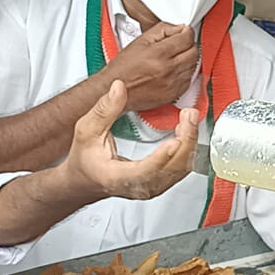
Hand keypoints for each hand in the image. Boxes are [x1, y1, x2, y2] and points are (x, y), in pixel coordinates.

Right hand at [60, 80, 196, 200]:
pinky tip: (186, 130)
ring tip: (189, 117)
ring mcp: (152, 187)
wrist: (86, 179)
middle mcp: (138, 186)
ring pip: (181, 168)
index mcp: (116, 177)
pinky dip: (188, 148)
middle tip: (189, 114)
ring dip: (190, 142)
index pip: (144, 171)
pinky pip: (182, 168)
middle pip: (170, 168)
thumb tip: (118, 88)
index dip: (161, 158)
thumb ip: (103, 110)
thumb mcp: (87, 130)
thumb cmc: (85, 158)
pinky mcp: (162, 183)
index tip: (174, 141)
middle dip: (185, 140)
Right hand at [108, 23, 198, 111]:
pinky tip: (173, 70)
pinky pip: (189, 79)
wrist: (115, 90)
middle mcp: (168, 69)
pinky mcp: (175, 93)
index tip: (183, 32)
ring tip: (173, 58)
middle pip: (194, 51)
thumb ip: (162, 30)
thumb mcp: (140, 41)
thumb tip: (180, 28)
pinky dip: (185, 72)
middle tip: (178, 45)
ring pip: (194, 65)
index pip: (187, 37)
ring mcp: (173, 83)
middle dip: (187, 45)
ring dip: (187, 59)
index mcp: (159, 54)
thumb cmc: (124, 67)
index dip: (186, 32)